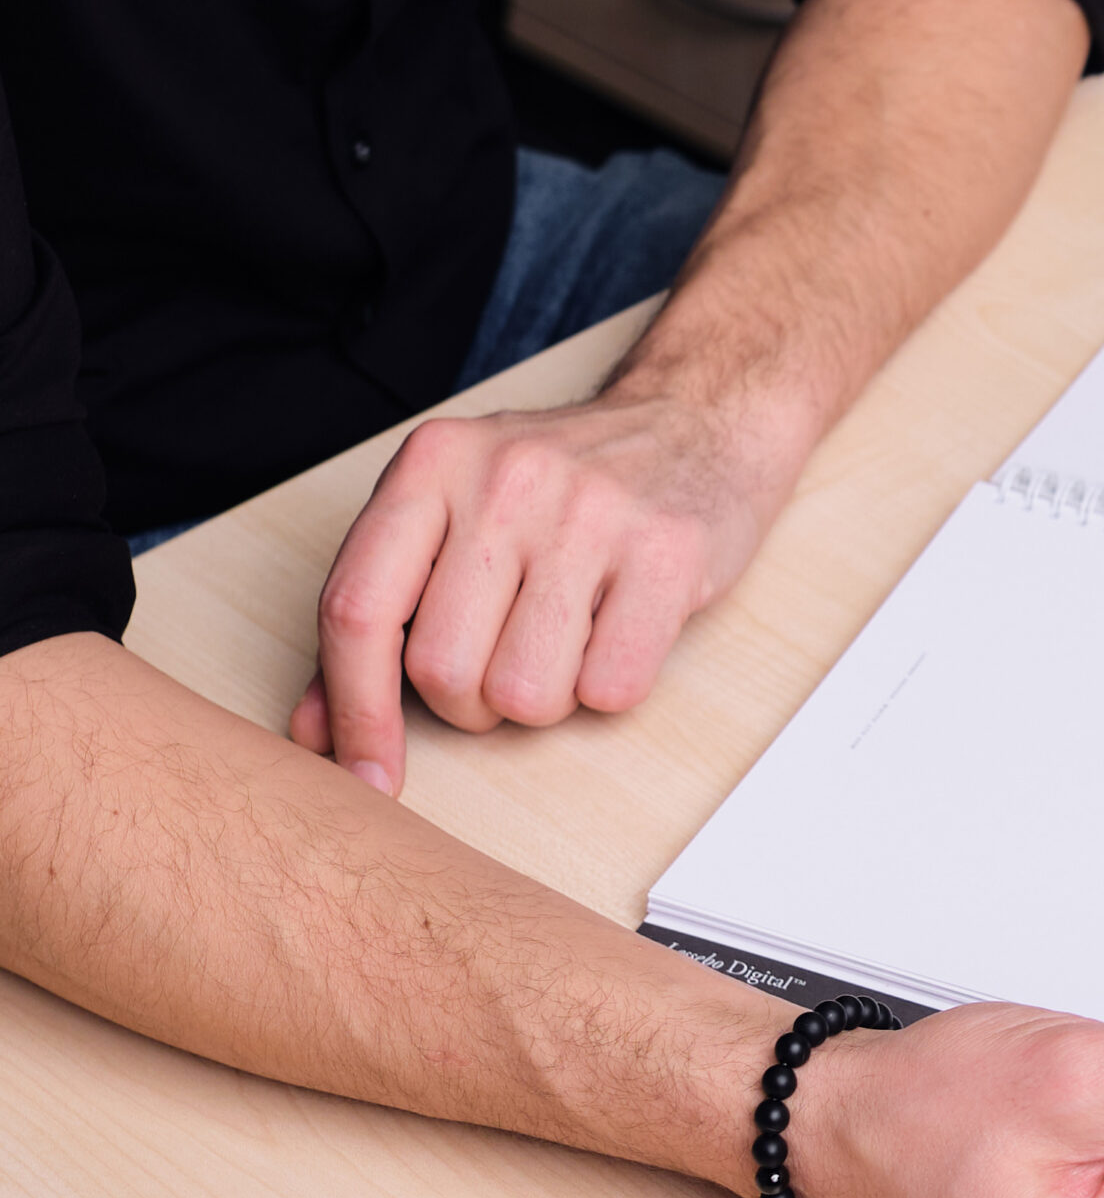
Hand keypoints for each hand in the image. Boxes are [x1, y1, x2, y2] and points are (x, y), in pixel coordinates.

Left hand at [289, 390, 788, 793]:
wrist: (697, 422)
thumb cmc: (560, 490)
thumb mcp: (452, 516)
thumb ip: (378, 614)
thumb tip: (312, 731)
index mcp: (432, 463)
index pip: (358, 608)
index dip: (353, 711)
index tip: (365, 776)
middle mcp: (505, 477)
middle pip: (442, 672)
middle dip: (470, 704)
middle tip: (504, 663)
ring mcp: (591, 511)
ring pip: (525, 695)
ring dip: (543, 702)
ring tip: (565, 642)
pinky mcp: (668, 551)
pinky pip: (611, 689)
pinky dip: (609, 689)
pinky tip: (618, 631)